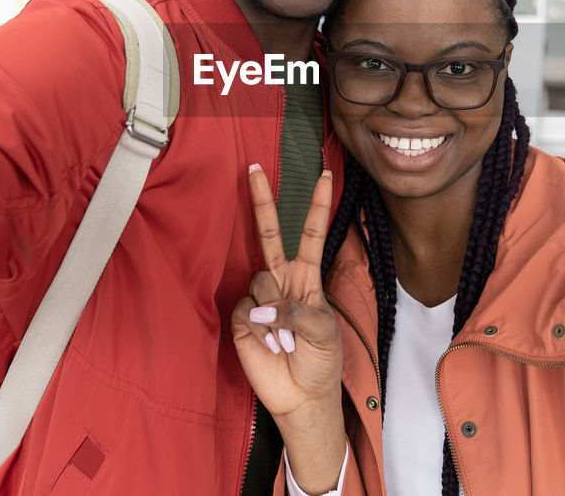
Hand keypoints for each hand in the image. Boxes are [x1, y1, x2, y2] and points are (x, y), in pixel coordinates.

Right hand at [232, 166, 344, 492]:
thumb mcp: (323, 332)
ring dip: (274, 311)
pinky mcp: (241, 318)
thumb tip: (260, 305)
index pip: (312, 233)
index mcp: (307, 277)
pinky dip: (258, 327)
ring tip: (285, 338)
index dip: (318, 205)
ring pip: (260, 280)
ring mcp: (259, 297)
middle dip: (262, 201)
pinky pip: (245, 309)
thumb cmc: (321, 361)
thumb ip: (296, 310)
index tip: (324, 175)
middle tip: (254, 168)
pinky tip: (268, 343)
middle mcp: (282, 281)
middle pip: (270, 234)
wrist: (302, 396)